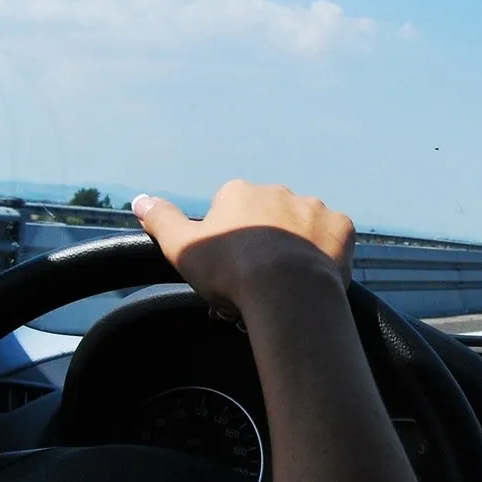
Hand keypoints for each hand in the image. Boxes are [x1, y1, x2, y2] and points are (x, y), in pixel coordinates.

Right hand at [132, 181, 354, 314]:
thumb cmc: (230, 270)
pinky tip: (316, 274)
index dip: (227, 244)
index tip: (228, 271)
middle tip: (258, 281)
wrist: (288, 289)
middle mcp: (277, 191)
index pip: (229, 213)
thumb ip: (161, 220)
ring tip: (288, 283)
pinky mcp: (341, 227)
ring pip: (301, 226)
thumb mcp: (182, 247)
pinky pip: (333, 236)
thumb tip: (139, 200)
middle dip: (263, 242)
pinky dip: (326, 252)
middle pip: (266, 218)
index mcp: (239, 192)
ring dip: (295, 246)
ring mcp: (313, 207)